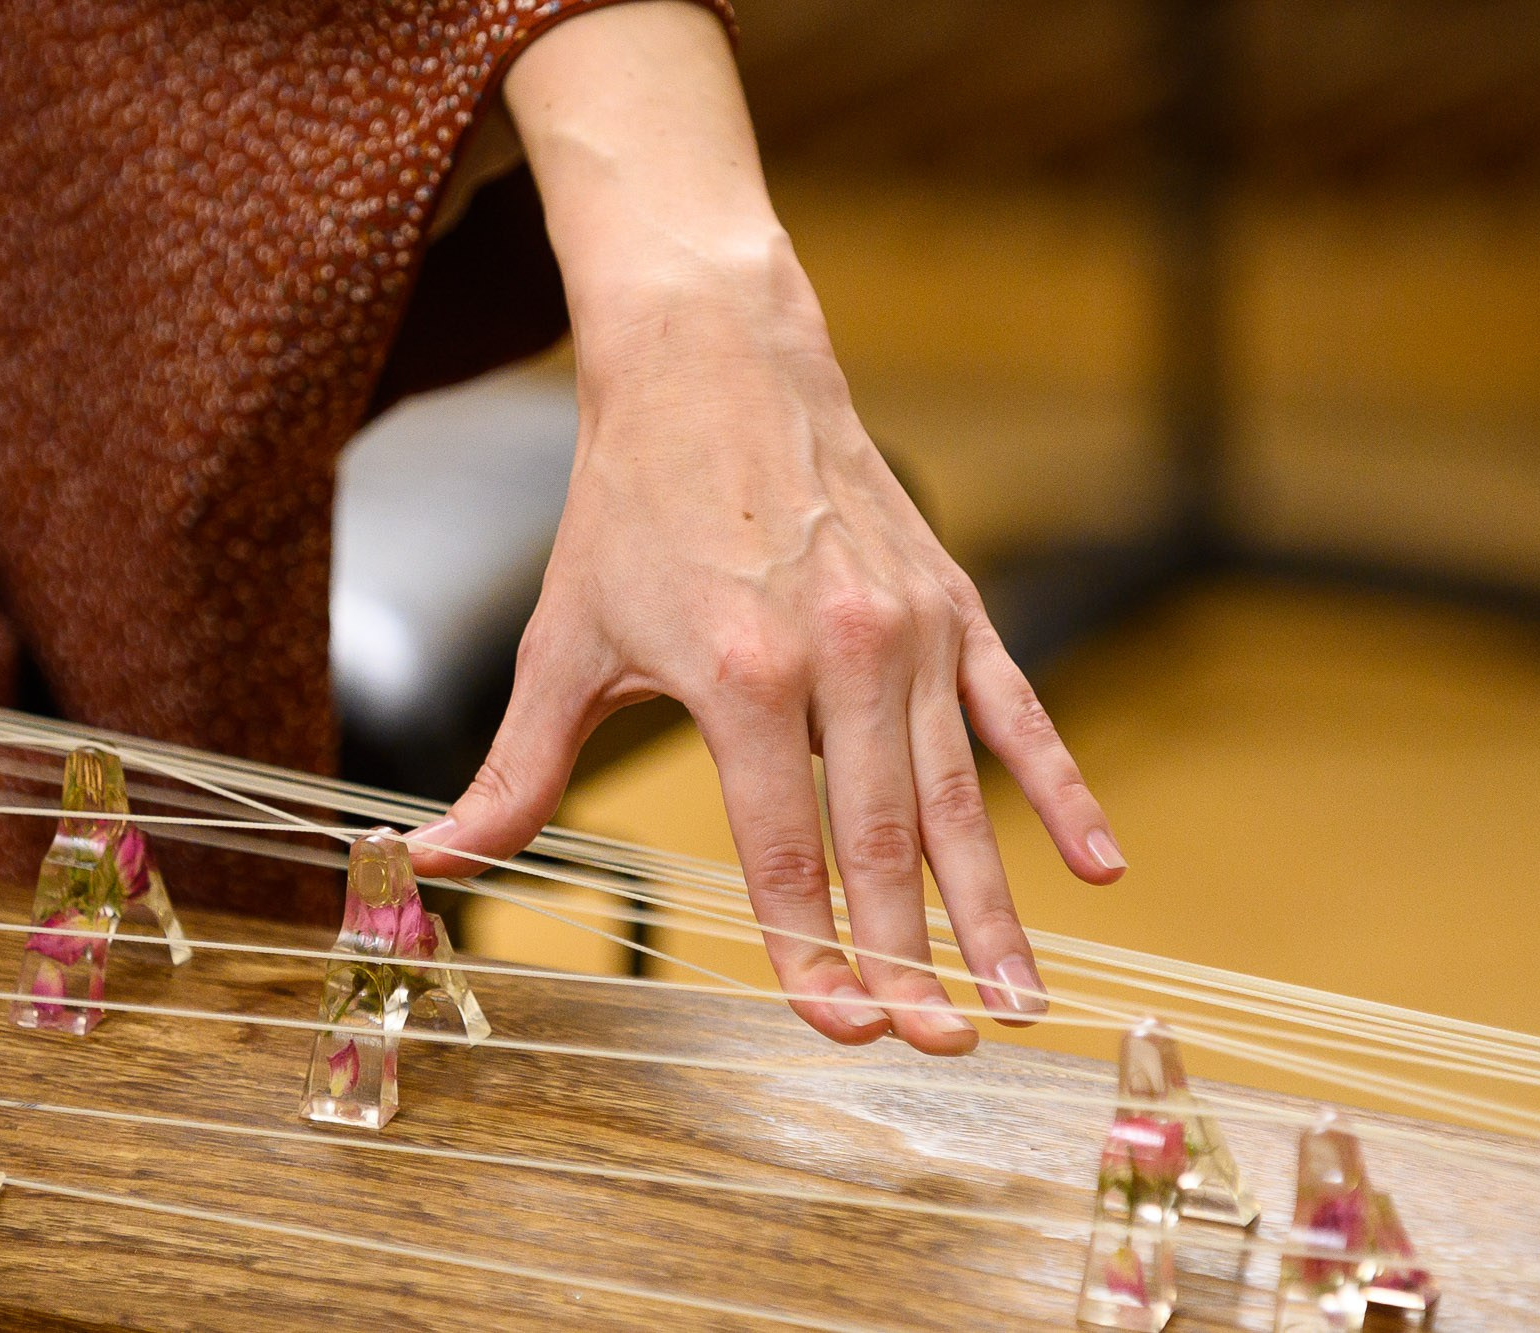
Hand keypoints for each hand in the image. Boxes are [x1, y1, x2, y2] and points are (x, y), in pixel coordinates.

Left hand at [407, 1, 1124, 1053]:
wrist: (714, 359)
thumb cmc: (632, 504)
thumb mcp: (565, 639)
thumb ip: (518, 771)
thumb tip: (438, 862)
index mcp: (741, 675)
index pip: (783, 849)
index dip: (810, 949)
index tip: (840, 1027)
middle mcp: (843, 655)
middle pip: (882, 841)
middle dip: (912, 956)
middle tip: (944, 1050)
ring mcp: (912, 629)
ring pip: (959, 796)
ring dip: (991, 907)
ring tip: (1017, 1001)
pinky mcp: (955, 602)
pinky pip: (1018, 713)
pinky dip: (1061, 789)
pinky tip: (1101, 866)